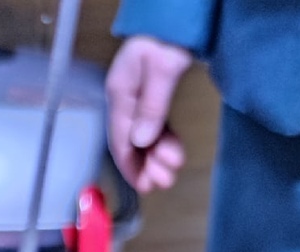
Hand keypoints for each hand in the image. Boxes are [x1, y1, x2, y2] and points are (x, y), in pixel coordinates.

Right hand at [105, 36, 193, 192]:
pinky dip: (163, 139)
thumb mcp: (161, 69)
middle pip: (132, 141)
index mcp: (120, 93)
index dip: (131, 166)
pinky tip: (172, 148)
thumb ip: (151, 107)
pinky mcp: (152, 91)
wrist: (179, 7)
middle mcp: (126, 97)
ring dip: (157, 154)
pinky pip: (154, 123)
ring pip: (145, 135)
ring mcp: (138, 95)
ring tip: (173, 166)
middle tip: (166, 180)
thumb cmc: (167, 33)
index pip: (121, 140)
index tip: (145, 186)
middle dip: (148, 164)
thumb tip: (141, 142)